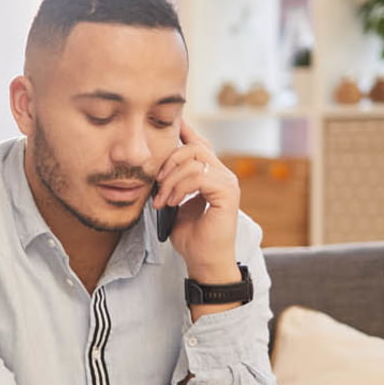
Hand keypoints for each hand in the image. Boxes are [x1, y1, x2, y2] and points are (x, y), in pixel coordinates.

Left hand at [152, 121, 241, 283]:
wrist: (203, 260)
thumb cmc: (190, 236)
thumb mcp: (174, 203)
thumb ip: (171, 182)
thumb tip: (155, 166)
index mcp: (211, 174)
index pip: (198, 144)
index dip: (183, 131)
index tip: (167, 124)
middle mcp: (223, 174)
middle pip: (194, 147)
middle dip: (169, 161)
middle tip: (156, 184)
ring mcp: (227, 182)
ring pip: (195, 160)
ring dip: (171, 179)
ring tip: (162, 200)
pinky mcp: (228, 193)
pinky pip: (199, 176)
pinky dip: (180, 188)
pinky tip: (172, 202)